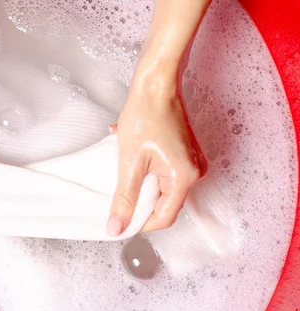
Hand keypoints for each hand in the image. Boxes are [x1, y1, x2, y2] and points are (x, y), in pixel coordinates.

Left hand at [107, 74, 207, 235]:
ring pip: (162, 188)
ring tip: (124, 168)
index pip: (164, 217)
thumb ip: (124, 197)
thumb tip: (117, 227)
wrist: (156, 83)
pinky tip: (132, 157)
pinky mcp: (185, 153)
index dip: (140, 222)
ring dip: (140, 184)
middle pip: (164, 203)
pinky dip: (146, 172)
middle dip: (138, 201)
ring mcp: (191, 162)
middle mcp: (194, 173)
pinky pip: (164, 173)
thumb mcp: (129, 162)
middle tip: (117, 192)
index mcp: (184, 178)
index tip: (119, 220)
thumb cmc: (145, 114)